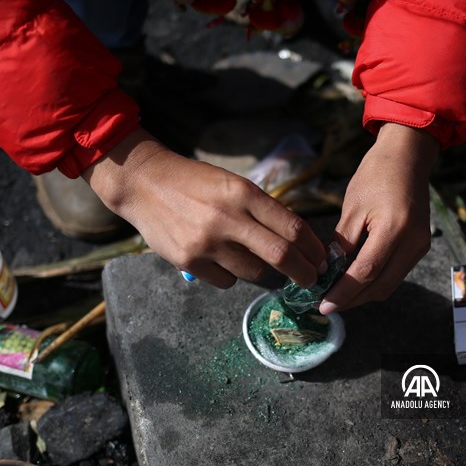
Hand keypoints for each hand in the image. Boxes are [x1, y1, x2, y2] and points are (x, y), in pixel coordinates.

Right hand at [82, 128, 326, 288]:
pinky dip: (232, 275)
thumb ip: (262, 210)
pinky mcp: (189, 261)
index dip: (313, 248)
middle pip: (281, 255)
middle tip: (312, 279)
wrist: (144, 184)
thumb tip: (298, 243)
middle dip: (304, 272)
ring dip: (263, 271)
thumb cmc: (197, 183)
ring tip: (253, 259)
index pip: (292, 227)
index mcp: (243, 193)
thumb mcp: (233, 185)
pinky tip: (221, 259)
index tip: (321, 259)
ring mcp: (207, 242)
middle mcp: (227, 218)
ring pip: (254, 272)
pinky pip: (227, 281)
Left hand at [319, 123, 437, 313]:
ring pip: (389, 284)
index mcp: (394, 227)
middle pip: (381, 286)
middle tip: (327, 305)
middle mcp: (413, 242)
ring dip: (364, 294)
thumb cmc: (376, 175)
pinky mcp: (420, 247)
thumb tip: (329, 273)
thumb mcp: (353, 207)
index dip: (344, 292)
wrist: (408, 158)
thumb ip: (342, 243)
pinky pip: (396, 274)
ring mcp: (420, 246)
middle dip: (353, 300)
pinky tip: (355, 281)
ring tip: (337, 295)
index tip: (323, 304)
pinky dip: (375, 281)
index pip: (366, 272)